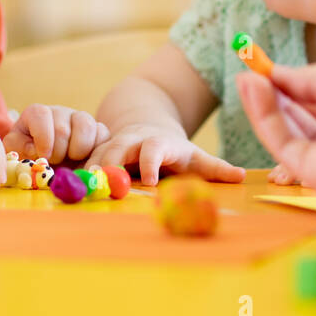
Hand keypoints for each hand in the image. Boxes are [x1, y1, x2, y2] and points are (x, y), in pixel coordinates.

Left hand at [4, 104, 111, 163]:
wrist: (53, 166)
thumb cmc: (33, 157)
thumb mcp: (17, 151)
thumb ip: (17, 147)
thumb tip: (35, 149)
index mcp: (37, 114)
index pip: (40, 114)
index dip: (42, 138)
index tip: (43, 155)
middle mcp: (60, 112)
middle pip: (62, 128)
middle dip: (58, 153)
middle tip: (55, 162)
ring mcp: (80, 119)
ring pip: (85, 126)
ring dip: (77, 151)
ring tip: (70, 160)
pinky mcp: (99, 130)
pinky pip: (102, 134)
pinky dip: (95, 151)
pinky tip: (85, 161)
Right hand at [85, 123, 244, 186]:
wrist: (148, 127)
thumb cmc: (175, 151)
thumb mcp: (195, 157)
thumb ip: (215, 168)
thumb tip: (241, 176)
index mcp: (158, 142)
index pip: (153, 148)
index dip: (151, 163)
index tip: (150, 182)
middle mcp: (132, 139)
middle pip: (117, 147)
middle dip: (111, 163)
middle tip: (106, 183)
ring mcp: (113, 143)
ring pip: (97, 152)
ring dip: (90, 168)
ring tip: (85, 187)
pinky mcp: (98, 151)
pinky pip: (85, 160)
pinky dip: (79, 172)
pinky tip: (73, 187)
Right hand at [237, 59, 315, 198]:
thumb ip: (312, 81)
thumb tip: (276, 75)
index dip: (291, 92)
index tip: (265, 70)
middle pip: (302, 129)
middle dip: (272, 101)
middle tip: (248, 74)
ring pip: (289, 139)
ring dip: (263, 107)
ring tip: (247, 78)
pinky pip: (285, 147)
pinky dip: (266, 118)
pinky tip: (256, 89)